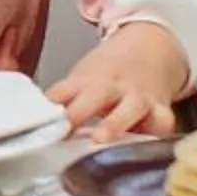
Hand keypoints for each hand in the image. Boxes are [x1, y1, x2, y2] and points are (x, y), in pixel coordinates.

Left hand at [45, 20, 187, 142]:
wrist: (150, 48)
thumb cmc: (109, 72)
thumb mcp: (81, 79)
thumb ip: (62, 101)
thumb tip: (33, 122)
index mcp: (86, 81)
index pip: (62, 92)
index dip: (50, 106)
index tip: (39, 121)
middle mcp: (112, 88)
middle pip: (93, 96)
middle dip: (79, 112)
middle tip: (65, 127)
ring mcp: (137, 97)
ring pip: (129, 109)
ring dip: (115, 123)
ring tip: (102, 139)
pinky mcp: (160, 110)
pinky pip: (162, 122)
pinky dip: (157, 133)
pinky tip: (147, 148)